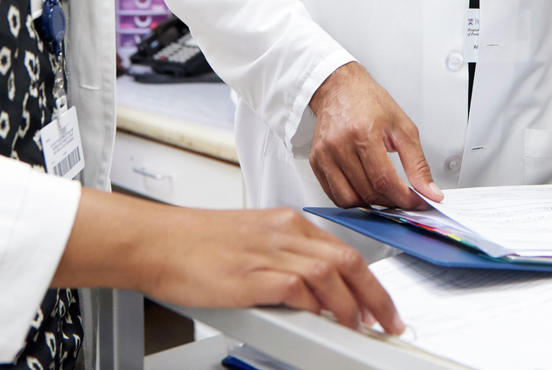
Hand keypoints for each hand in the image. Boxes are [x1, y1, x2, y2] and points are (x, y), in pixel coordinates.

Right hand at [52, 189, 403, 333]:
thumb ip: (286, 260)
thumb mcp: (255, 243)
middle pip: (347, 261)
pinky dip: (319, 306)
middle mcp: (287, 232)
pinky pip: (299, 288)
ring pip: (331, 274)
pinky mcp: (254, 274)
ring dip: (354, 306)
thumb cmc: (199, 245)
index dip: (370, 280)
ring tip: (364, 329)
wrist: (161, 241)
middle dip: (376, 295)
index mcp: (289, 223)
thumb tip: (315, 292)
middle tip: (389, 321)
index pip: (343, 250)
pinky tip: (327, 322)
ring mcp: (271, 252)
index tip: (382, 303)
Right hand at [309, 62, 441, 209]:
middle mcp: (340, 145)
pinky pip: (333, 194)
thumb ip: (417, 162)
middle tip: (403, 198)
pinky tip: (364, 188)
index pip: (384, 180)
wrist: (339, 87)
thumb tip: (429, 190)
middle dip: (390, 202)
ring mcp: (325, 154)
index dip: (403, 198)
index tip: (416, 203)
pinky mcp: (316, 161)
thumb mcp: (402, 126)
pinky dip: (351, 198)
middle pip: (367, 192)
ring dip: (370, 204)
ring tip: (383, 194)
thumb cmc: (368, 101)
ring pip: (348, 199)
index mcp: (364, 132)